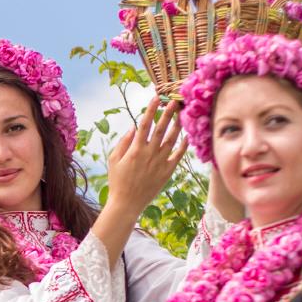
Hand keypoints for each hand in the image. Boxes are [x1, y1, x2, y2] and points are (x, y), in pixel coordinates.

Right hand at [104, 98, 187, 215]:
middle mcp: (150, 153)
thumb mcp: (114, 160)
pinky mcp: (167, 172)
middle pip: (161, 128)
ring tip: (182, 115)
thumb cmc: (117, 181)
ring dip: (177, 126)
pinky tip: (187, 136)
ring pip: (172, 140)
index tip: (156, 97)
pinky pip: (178, 156)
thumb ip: (123, 142)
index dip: (151, 109)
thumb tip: (134, 127)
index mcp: (135, 149)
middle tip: (175, 101)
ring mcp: (160, 162)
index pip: (145, 124)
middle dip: (168, 113)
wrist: (127, 203)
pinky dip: (184, 145)